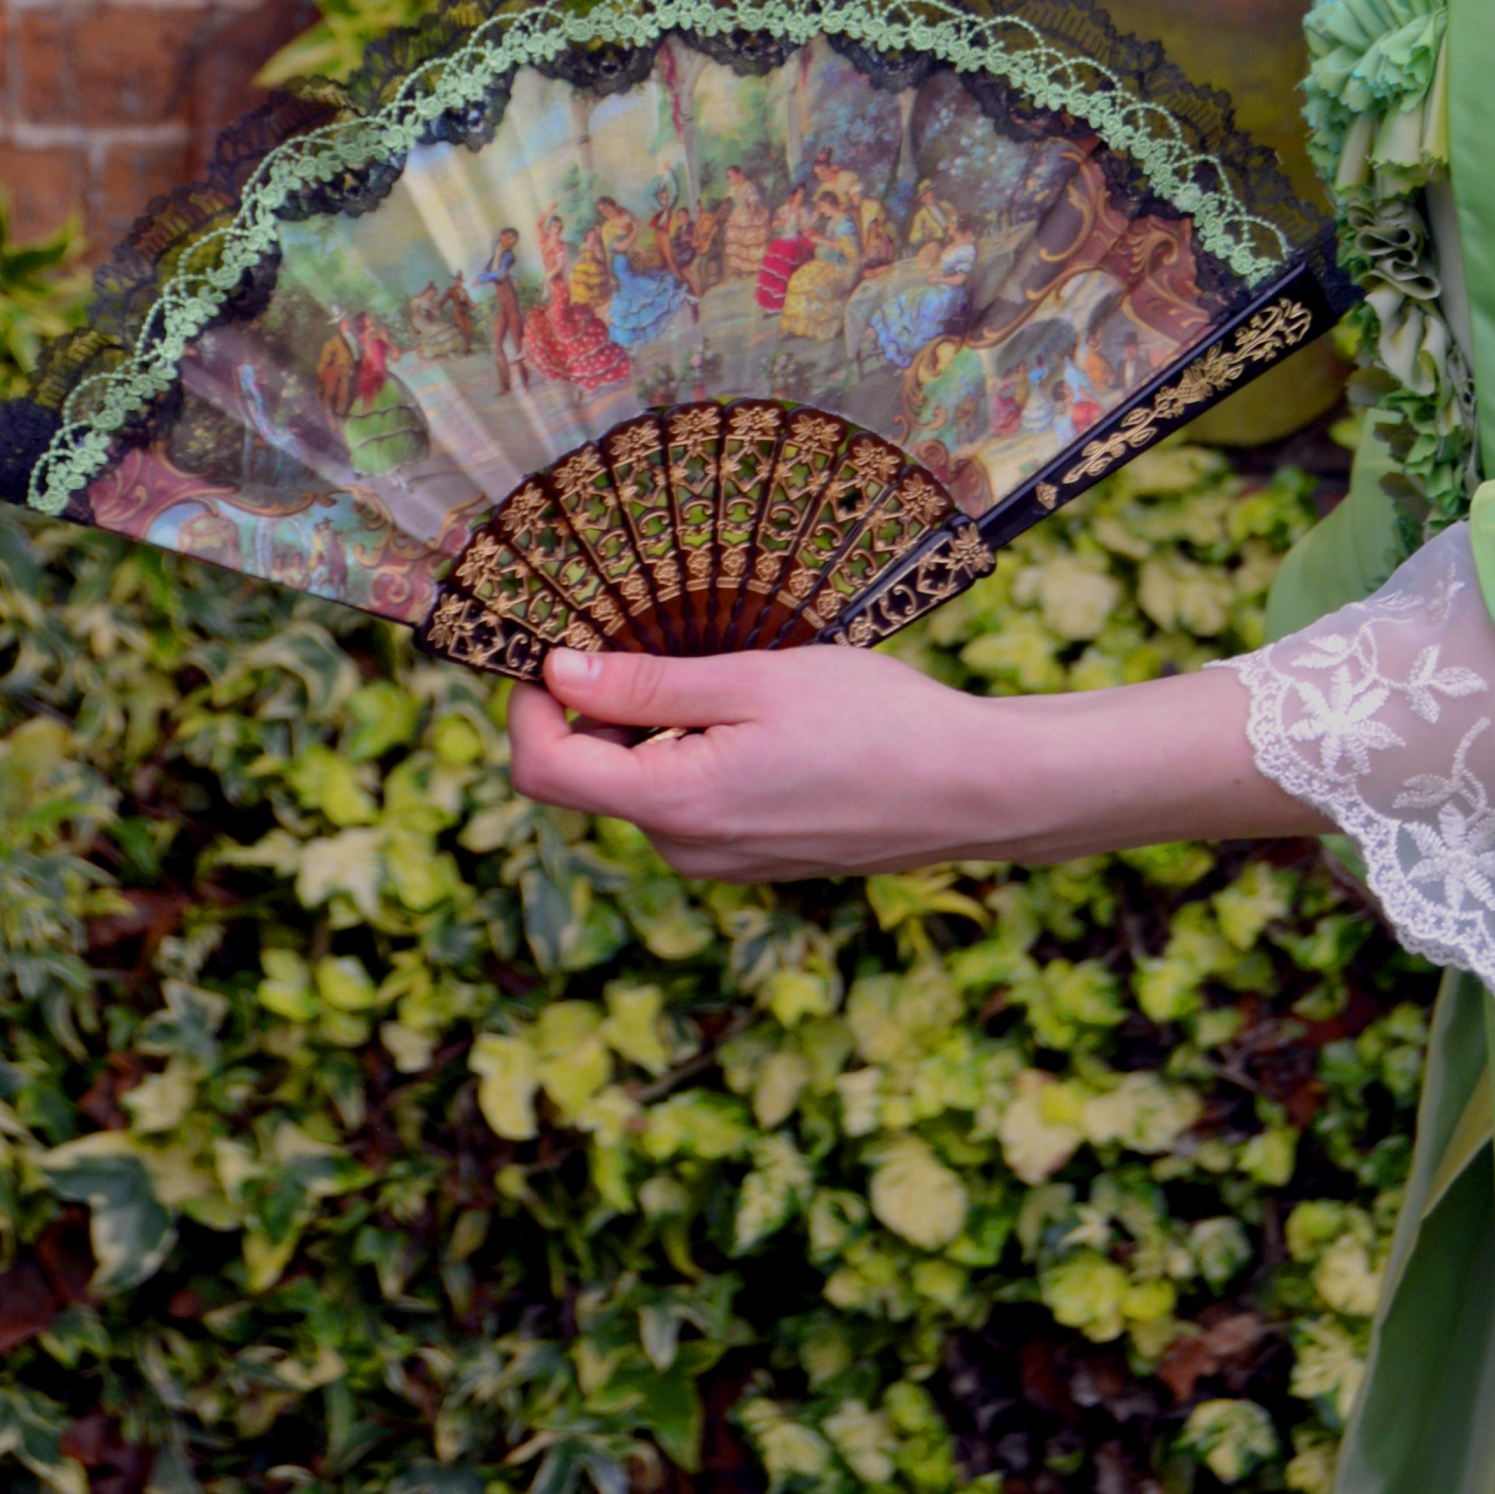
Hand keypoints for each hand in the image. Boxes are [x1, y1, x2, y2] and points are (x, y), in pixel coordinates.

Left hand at [505, 643, 1315, 882]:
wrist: (970, 789)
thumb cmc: (875, 720)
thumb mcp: (757, 679)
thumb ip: (647, 683)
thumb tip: (555, 671)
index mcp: (675, 804)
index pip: (544, 770)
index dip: (523, 706)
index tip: (545, 644)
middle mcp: (685, 850)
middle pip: (589, 780)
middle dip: (593, 709)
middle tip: (641, 632)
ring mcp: (720, 862)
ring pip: (643, 788)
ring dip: (651, 729)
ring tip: (720, 668)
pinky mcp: (753, 858)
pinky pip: (690, 804)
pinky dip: (693, 753)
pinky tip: (756, 713)